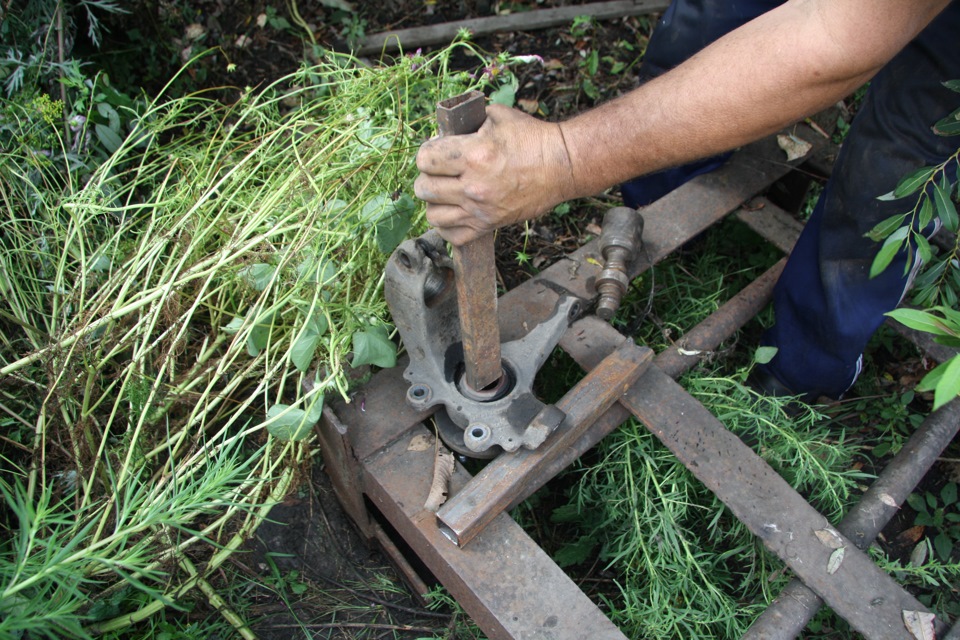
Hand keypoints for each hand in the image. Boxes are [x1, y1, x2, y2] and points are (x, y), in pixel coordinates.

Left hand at [414, 104, 576, 244]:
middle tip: (441, 172)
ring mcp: (480, 209)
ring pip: (433, 215)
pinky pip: (453, 235)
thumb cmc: (531, 139)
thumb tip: (443, 131)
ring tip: (445, 193)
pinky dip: (448, 226)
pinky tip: (454, 213)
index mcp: (473, 155)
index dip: (427, 152)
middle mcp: (473, 185)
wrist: (561, 166)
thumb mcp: (497, 117)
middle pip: (424, 188)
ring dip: (435, 203)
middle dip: (428, 176)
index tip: (437, 150)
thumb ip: (467, 123)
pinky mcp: (489, 224)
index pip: (425, 159)